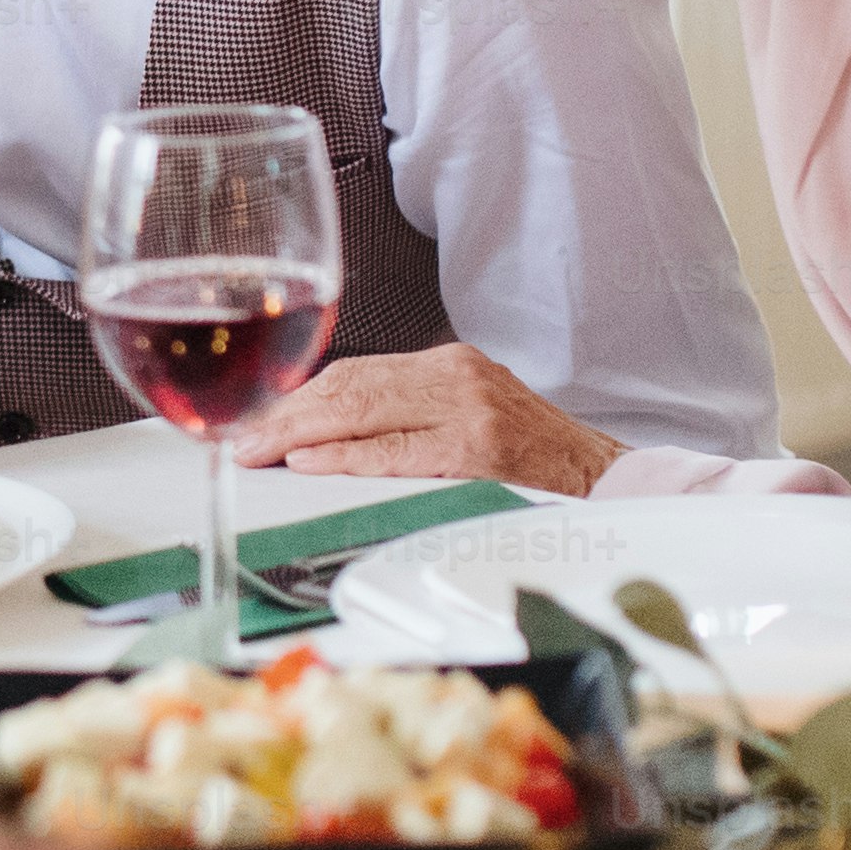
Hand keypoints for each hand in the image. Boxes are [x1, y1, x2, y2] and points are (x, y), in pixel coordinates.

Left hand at [231, 342, 622, 491]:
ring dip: (299, 434)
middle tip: (239, 441)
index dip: (296, 398)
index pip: (355, 372)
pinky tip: (308, 463)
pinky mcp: (480, 450)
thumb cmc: (537, 463)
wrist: (611, 485)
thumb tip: (322, 438)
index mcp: (451, 365)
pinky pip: (396, 452)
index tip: (255, 420)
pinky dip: (345, 457)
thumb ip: (408, 418)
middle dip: (284, 415)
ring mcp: (470, 410)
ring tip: (257, 452)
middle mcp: (458, 376)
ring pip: (364, 411)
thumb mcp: (470, 418)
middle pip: (349, 386)